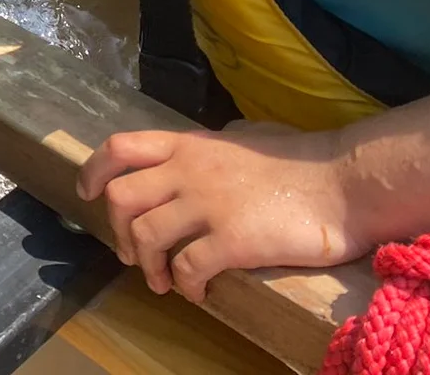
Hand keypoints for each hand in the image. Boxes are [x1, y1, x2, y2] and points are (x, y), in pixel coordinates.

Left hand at [76, 123, 364, 302]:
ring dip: (146, 265)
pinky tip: (199, 292)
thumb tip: (207, 146)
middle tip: (133, 254)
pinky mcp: (232, 239)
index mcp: (189, 145)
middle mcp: (188, 170)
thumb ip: (215, 144)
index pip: (120, 147)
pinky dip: (184, 284)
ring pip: (146, 234)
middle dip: (118, 229)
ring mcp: (208, 204)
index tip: (87, 193)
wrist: (343, 182)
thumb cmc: (301, 159)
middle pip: (121, 197)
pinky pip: (186, 266)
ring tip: (162, 282)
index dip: (94, 171)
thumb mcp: (245, 137)